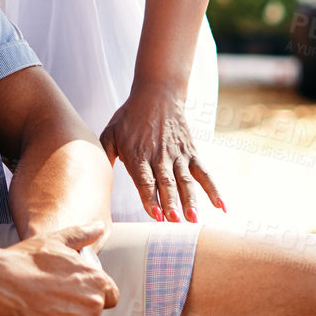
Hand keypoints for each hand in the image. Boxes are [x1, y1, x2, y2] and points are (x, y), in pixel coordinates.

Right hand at [0, 222, 117, 315]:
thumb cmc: (24, 261)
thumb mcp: (54, 241)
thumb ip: (82, 235)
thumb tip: (98, 226)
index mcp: (96, 279)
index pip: (110, 296)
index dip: (93, 295)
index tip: (75, 296)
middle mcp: (94, 303)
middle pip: (97, 315)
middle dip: (80, 312)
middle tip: (55, 305)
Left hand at [99, 94, 222, 223]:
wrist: (157, 94)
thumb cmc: (129, 116)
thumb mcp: (110, 132)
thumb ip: (105, 155)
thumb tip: (95, 177)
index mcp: (138, 155)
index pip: (145, 181)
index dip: (151, 198)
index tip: (156, 216)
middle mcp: (159, 157)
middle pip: (166, 183)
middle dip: (171, 204)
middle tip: (175, 222)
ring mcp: (177, 155)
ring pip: (186, 181)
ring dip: (190, 200)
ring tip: (193, 219)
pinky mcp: (191, 153)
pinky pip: (204, 173)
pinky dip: (214, 190)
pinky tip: (221, 207)